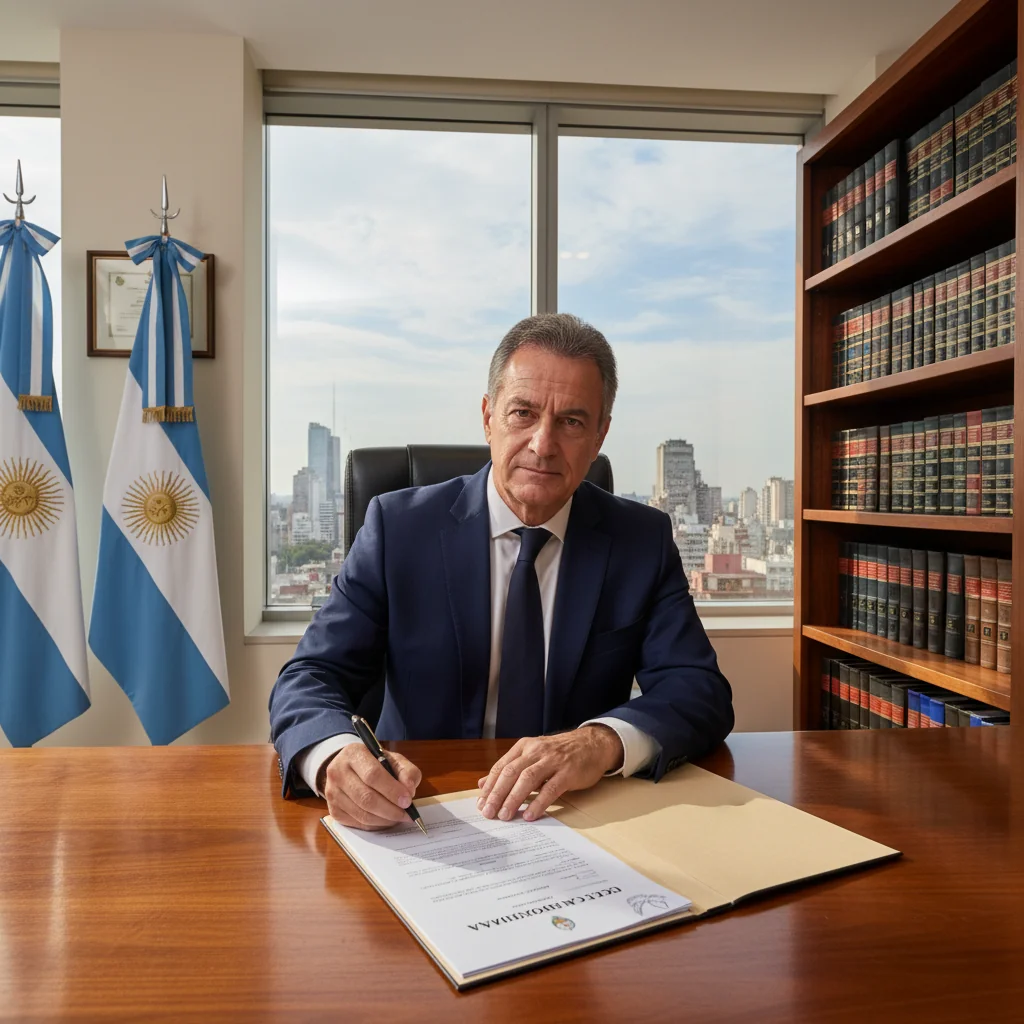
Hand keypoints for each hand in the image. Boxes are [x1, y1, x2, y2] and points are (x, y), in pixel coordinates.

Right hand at [321, 743, 422, 830]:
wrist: (349, 768)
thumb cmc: (374, 763)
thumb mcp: (392, 759)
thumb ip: (406, 771)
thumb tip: (409, 790)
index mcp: (353, 753)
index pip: (372, 775)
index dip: (392, 790)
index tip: (407, 800)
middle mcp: (337, 772)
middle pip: (366, 797)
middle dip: (390, 809)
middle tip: (407, 814)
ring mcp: (332, 793)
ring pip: (362, 814)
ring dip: (385, 819)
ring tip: (399, 817)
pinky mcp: (333, 810)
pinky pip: (358, 823)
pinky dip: (376, 825)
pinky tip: (386, 820)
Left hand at [476, 726, 622, 822]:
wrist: (592, 744)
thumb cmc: (560, 753)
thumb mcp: (532, 755)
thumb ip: (509, 768)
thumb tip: (482, 784)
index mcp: (524, 747)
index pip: (501, 767)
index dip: (490, 786)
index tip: (481, 804)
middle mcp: (536, 750)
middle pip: (511, 772)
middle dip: (497, 794)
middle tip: (488, 813)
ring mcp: (553, 760)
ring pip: (528, 779)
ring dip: (514, 798)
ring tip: (505, 815)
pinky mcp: (568, 772)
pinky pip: (550, 788)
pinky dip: (538, 802)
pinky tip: (529, 815)